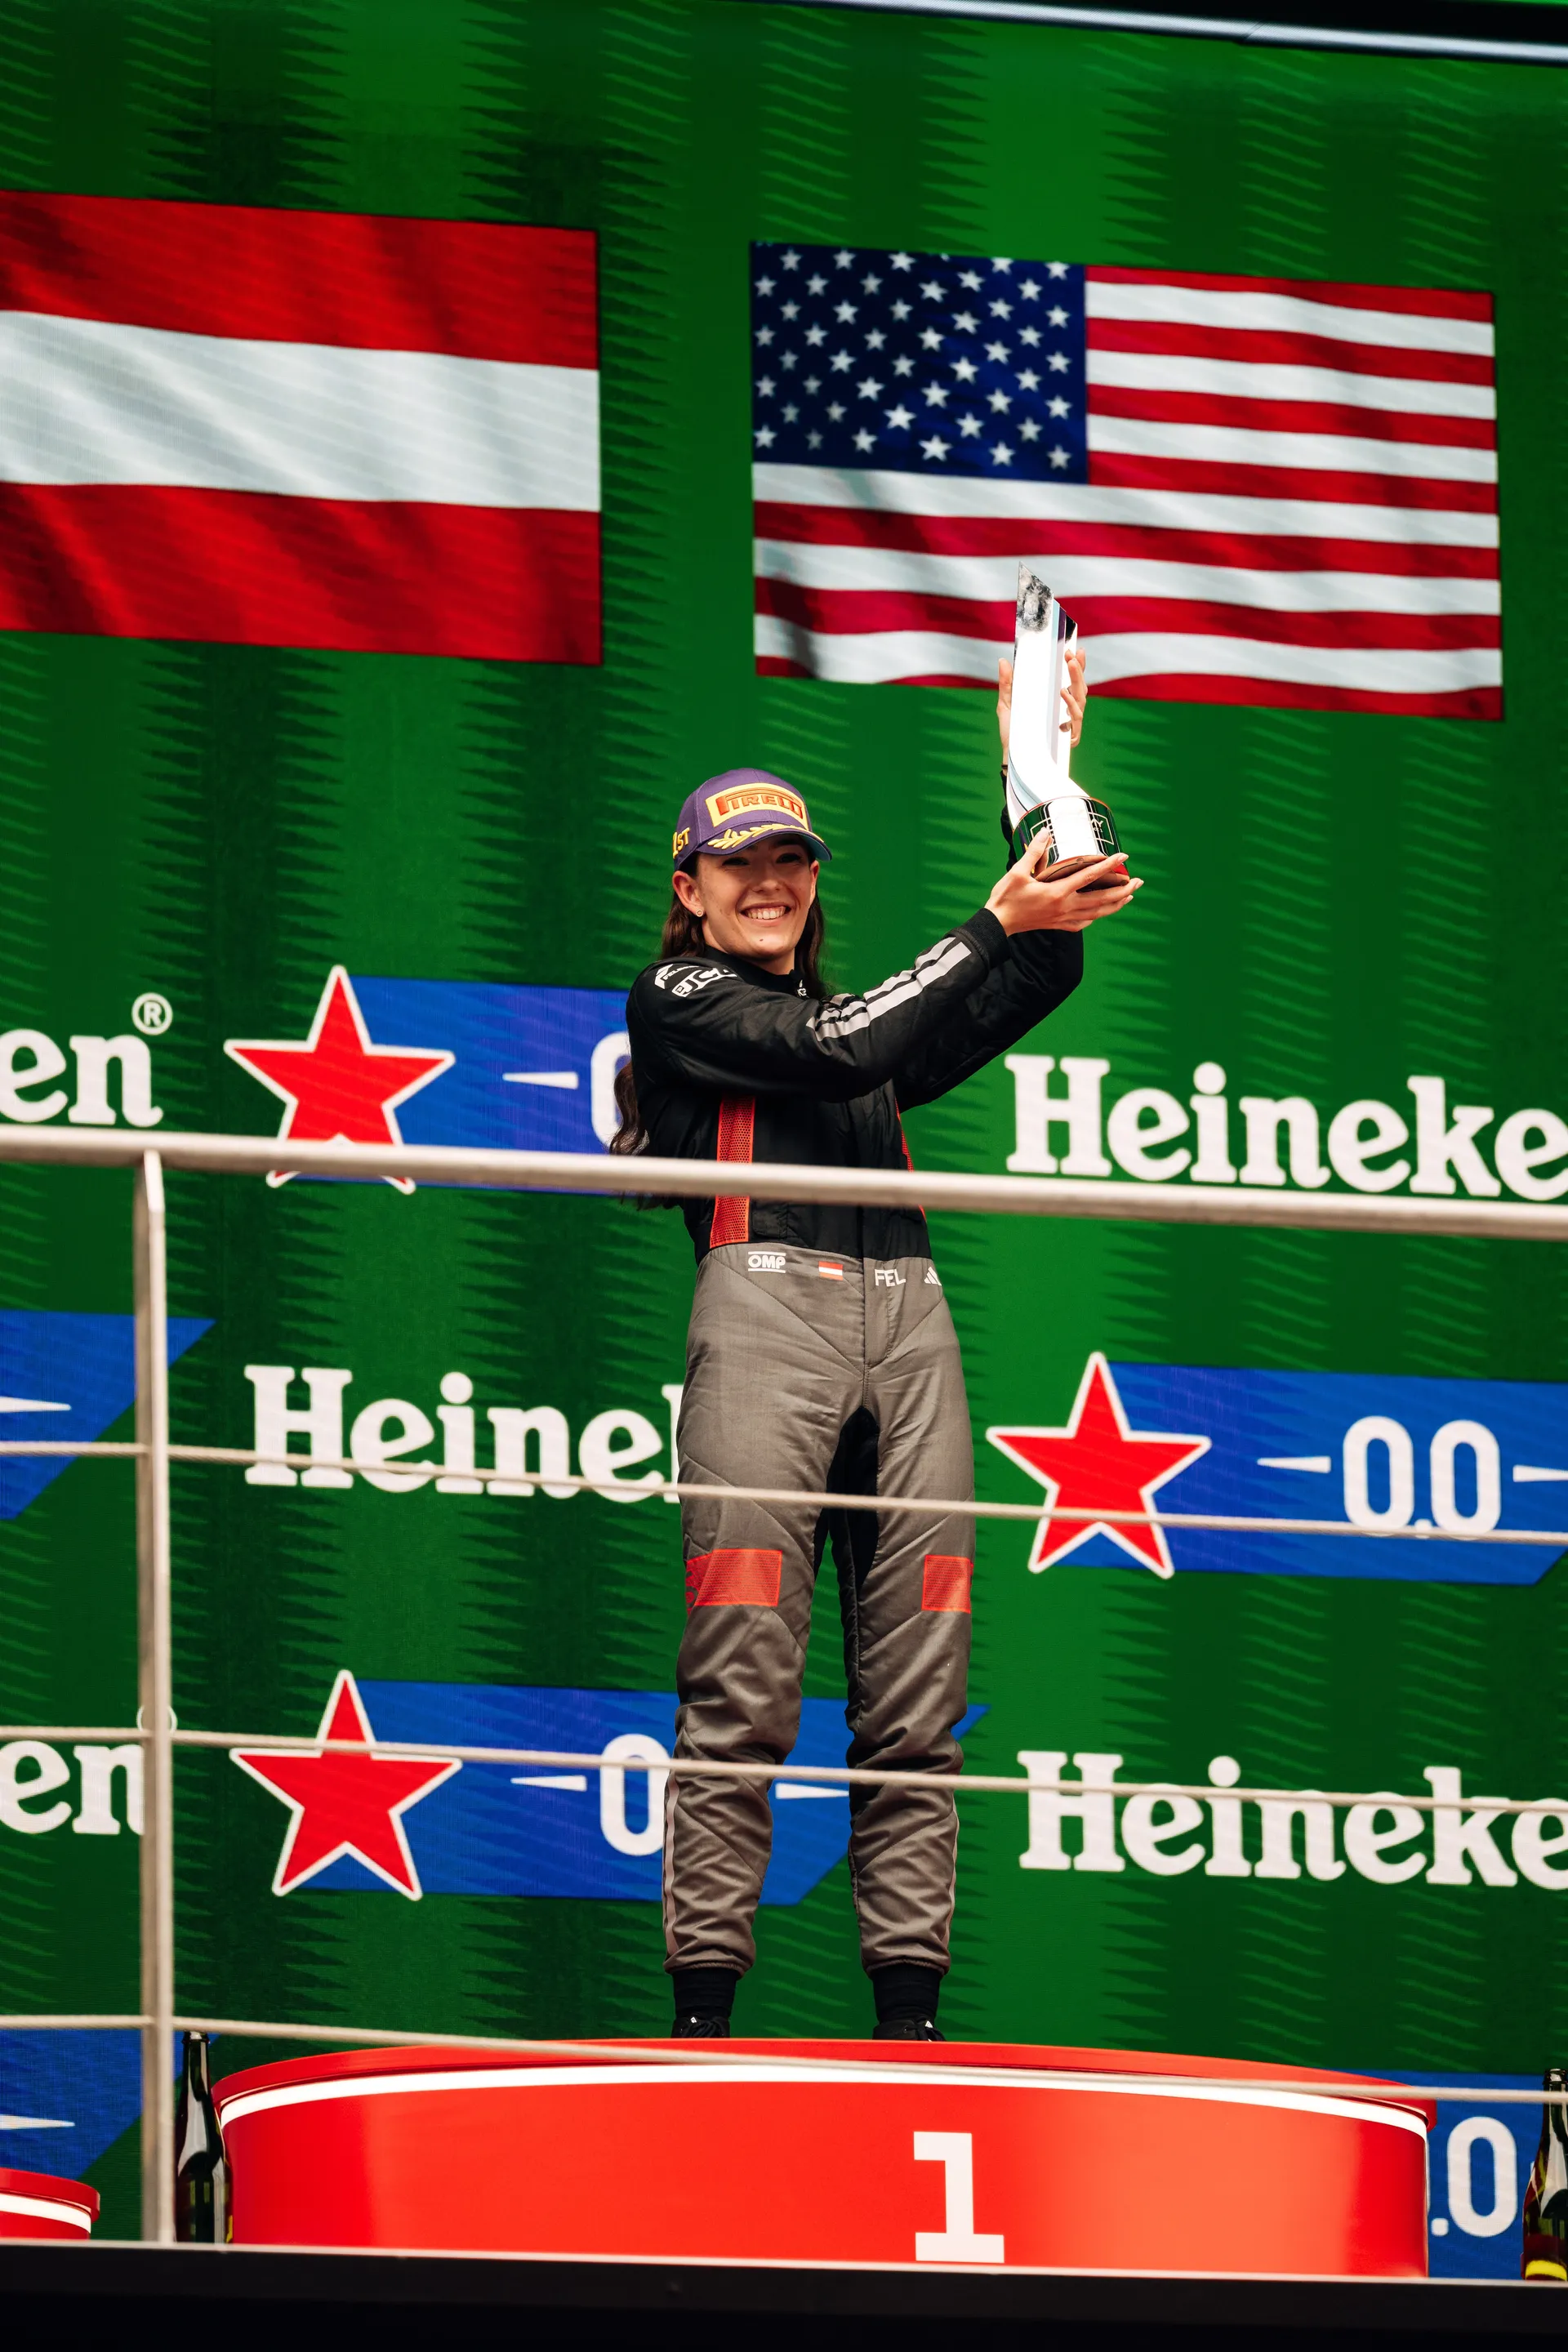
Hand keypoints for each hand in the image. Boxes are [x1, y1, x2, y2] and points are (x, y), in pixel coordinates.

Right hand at [986, 837, 1140, 935]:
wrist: (998, 924)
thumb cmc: (1006, 898)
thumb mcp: (1017, 872)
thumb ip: (1034, 852)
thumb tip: (1046, 832)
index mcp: (1058, 892)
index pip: (1090, 876)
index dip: (1109, 866)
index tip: (1123, 857)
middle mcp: (1066, 907)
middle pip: (1103, 899)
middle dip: (1123, 890)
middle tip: (1139, 881)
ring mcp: (1064, 918)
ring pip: (1098, 912)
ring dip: (1116, 904)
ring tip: (1129, 896)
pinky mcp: (1060, 925)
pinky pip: (1085, 922)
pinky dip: (1097, 916)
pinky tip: (1102, 911)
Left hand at [997, 647, 1085, 760]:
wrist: (1011, 757)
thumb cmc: (1012, 732)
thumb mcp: (1006, 704)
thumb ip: (1007, 683)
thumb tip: (1003, 661)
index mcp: (1054, 701)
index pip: (1070, 681)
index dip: (1077, 666)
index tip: (1075, 649)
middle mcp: (1064, 711)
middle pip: (1079, 687)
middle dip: (1077, 670)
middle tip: (1070, 655)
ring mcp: (1068, 724)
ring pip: (1080, 700)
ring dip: (1076, 682)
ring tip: (1069, 666)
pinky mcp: (1067, 736)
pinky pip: (1074, 718)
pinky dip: (1070, 705)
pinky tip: (1064, 694)